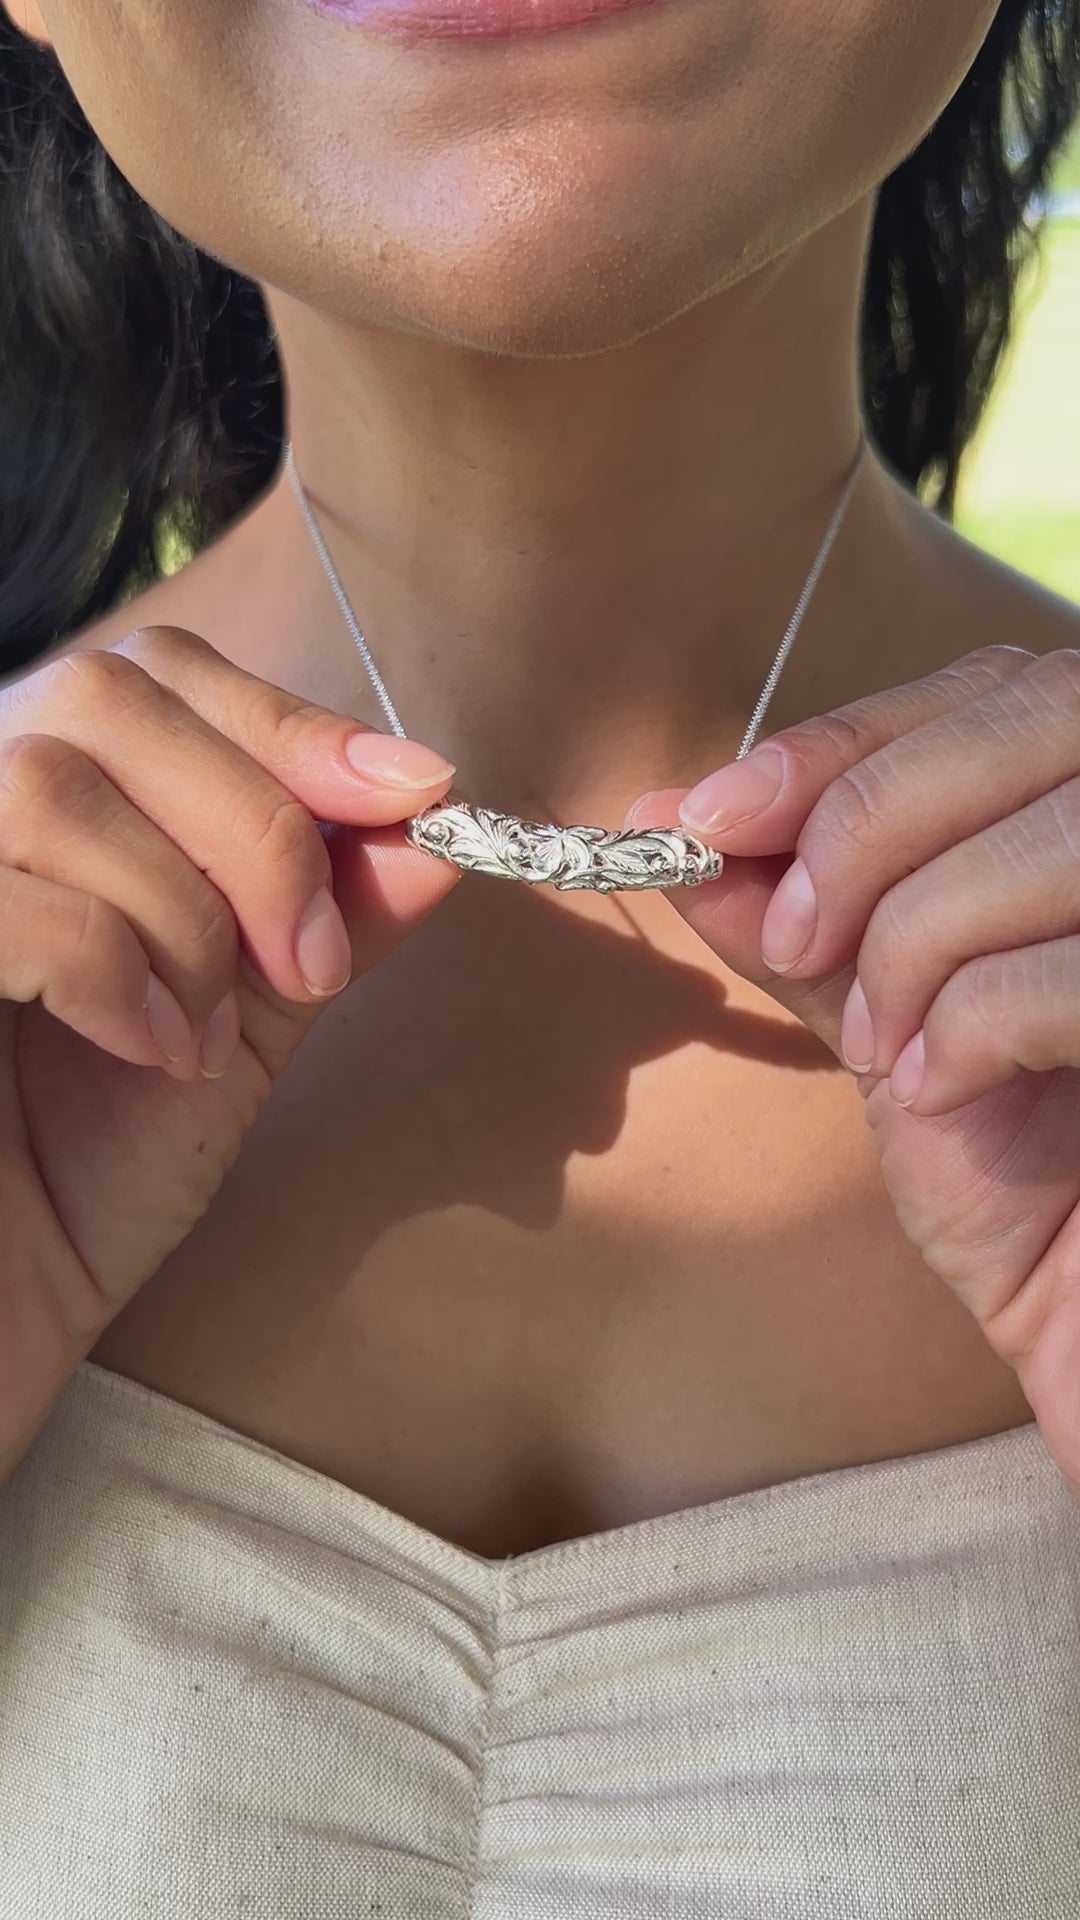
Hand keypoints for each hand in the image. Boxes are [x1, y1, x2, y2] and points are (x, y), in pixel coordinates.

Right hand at [0, 627, 457, 1481]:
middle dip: (254, 824)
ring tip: (204, 1034)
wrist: (0, 1305)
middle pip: (107, 698)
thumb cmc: (92, 1171)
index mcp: (47, 801)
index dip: (289, 722)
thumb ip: (325, 921)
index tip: (415, 794)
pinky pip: (14, 905)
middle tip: (308, 961)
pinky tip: (150, 1052)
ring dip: (184, 914)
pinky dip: (112, 972)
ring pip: (56, 789)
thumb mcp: (240, 1026)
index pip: (156, 673)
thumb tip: (433, 834)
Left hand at [627, 644, 1079, 1500]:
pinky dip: (977, 1027)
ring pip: (1052, 837)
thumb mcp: (890, 1016)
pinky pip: (1068, 970)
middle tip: (799, 939)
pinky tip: (951, 1093)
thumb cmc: (1016, 1176)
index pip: (986, 689)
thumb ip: (802, 912)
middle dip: (869, 826)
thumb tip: (672, 820)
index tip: (712, 813)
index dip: (841, 741)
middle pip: (1026, 719)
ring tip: (891, 1044)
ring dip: (918, 942)